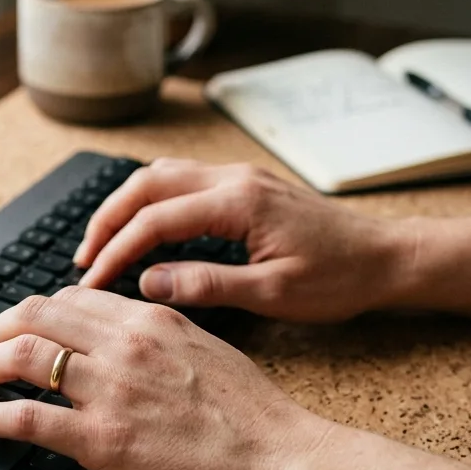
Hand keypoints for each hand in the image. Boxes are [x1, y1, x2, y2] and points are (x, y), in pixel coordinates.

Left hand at [0, 287, 323, 469]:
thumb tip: (123, 340)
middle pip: (32, 317)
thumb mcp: (206, 351)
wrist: (284, 463)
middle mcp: (123, 344)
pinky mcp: (102, 440)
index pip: (68, 299)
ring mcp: (110, 390)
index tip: (17, 331)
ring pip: (19, 356)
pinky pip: (24, 418)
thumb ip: (158, 338)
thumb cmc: (255, 417)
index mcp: (150, 319)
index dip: (31, 314)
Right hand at [74, 159, 410, 322]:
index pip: (155, 220)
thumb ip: (207, 284)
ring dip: (125, 206)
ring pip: (161, 176)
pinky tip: (144, 231)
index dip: (116, 251)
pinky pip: (182, 182)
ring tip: (102, 244)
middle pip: (146, 184)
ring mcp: (239, 177)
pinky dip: (151, 203)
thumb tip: (148, 282)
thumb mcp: (274, 293)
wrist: (386, 257)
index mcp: (238, 203)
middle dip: (107, 220)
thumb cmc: (339, 278)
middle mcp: (234, 178)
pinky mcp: (245, 186)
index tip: (92, 283)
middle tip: (83, 260)